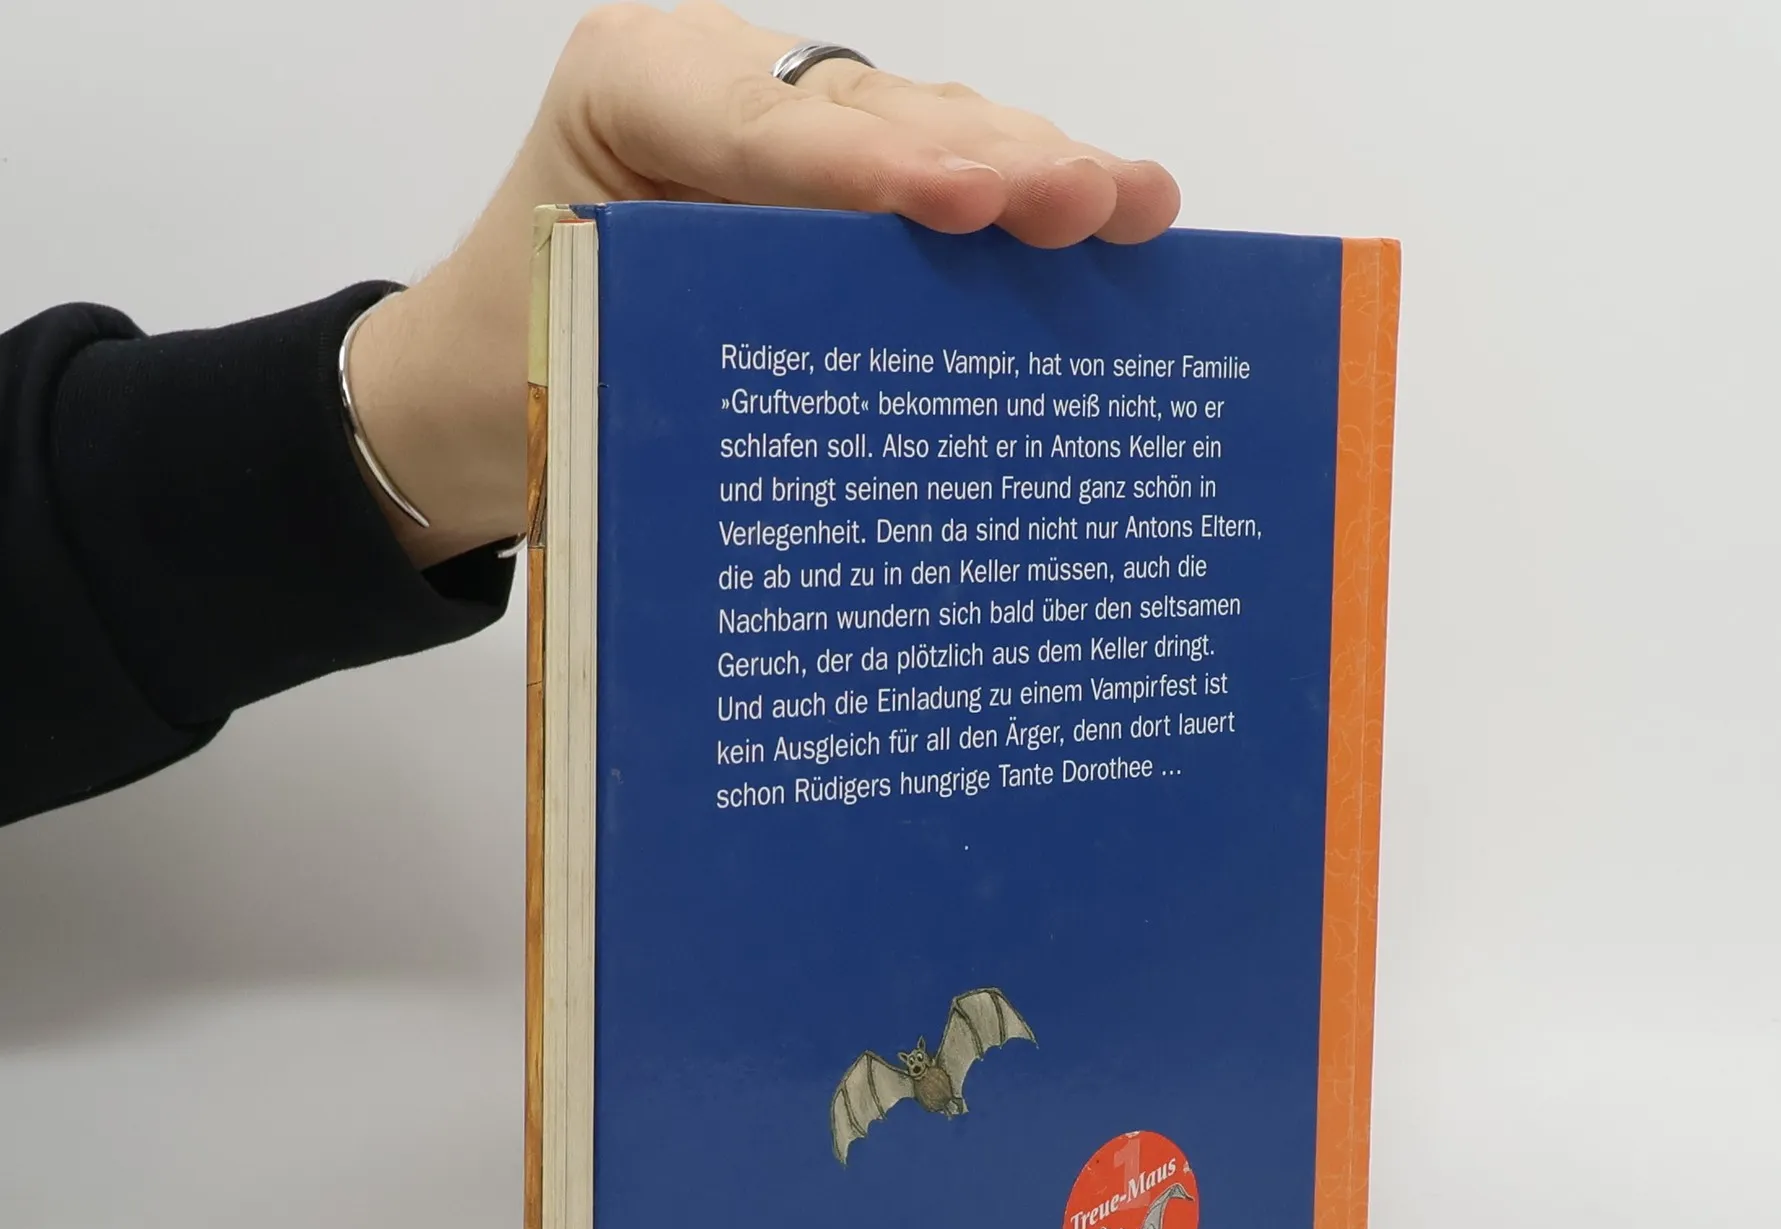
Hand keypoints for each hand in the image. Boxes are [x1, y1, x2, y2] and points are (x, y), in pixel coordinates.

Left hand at [347, 2, 1181, 567]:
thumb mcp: (582, 358)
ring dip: (1036, 173)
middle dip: (992, 160)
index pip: (766, 129)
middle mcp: (720, 83)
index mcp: (629, 89)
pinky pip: (932, 179)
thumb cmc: (512, 371)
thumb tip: (854, 423)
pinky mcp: (831, 182)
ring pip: (928, 131)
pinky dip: (1019, 208)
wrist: (475, 387)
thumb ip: (697, 344)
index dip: (876, 169)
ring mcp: (788, 125)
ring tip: (1137, 208)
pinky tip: (1115, 221)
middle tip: (1091, 205)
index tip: (971, 205)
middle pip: (877, 113)